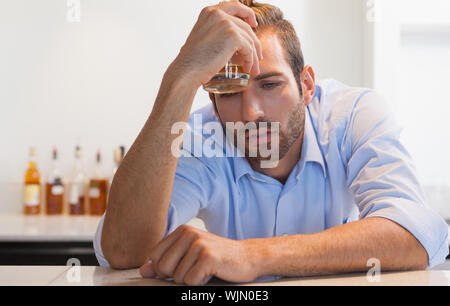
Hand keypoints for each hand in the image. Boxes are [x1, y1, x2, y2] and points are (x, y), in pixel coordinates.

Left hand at [139, 225, 260, 284]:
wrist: (247, 257)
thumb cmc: (217, 257)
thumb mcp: (189, 255)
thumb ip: (167, 260)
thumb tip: (144, 270)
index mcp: (182, 230)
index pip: (155, 256)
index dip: (164, 269)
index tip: (181, 267)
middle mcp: (189, 233)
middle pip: (162, 267)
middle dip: (177, 276)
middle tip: (195, 270)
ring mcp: (199, 244)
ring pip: (177, 277)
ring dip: (191, 280)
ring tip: (205, 271)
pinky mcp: (208, 257)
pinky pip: (190, 281)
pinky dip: (200, 284)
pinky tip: (211, 274)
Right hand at [170, 0, 262, 87]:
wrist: (187, 71)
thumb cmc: (193, 60)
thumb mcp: (204, 38)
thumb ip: (217, 32)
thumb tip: (236, 40)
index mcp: (209, 12)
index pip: (235, 6)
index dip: (247, 14)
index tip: (254, 24)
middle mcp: (218, 14)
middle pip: (246, 27)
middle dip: (254, 43)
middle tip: (258, 57)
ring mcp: (226, 24)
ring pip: (249, 40)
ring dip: (253, 56)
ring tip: (253, 68)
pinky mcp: (234, 37)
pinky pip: (249, 49)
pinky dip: (250, 60)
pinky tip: (247, 68)